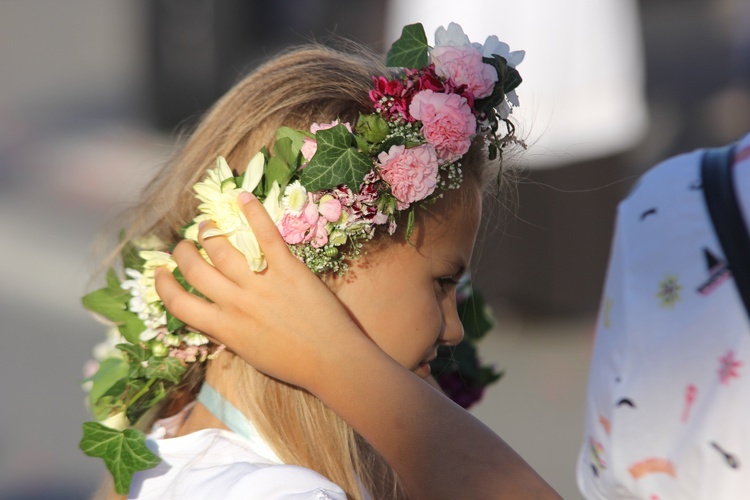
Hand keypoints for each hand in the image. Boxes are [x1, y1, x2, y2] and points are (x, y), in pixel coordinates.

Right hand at [154, 192, 360, 388]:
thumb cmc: (294, 364)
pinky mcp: (288, 269)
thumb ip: (228, 333)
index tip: (160, 272)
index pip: (178, 304)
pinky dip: (253, 213)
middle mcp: (236, 304)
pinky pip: (266, 235)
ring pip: (220, 249)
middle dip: (182, 252)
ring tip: (206, 225)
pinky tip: (242, 197)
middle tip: (184, 244)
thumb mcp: (249, 354)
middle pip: (194, 269)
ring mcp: (261, 284)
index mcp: (224, 329)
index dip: (163, 285)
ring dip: (208, 232)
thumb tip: (212, 316)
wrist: (332, 362)